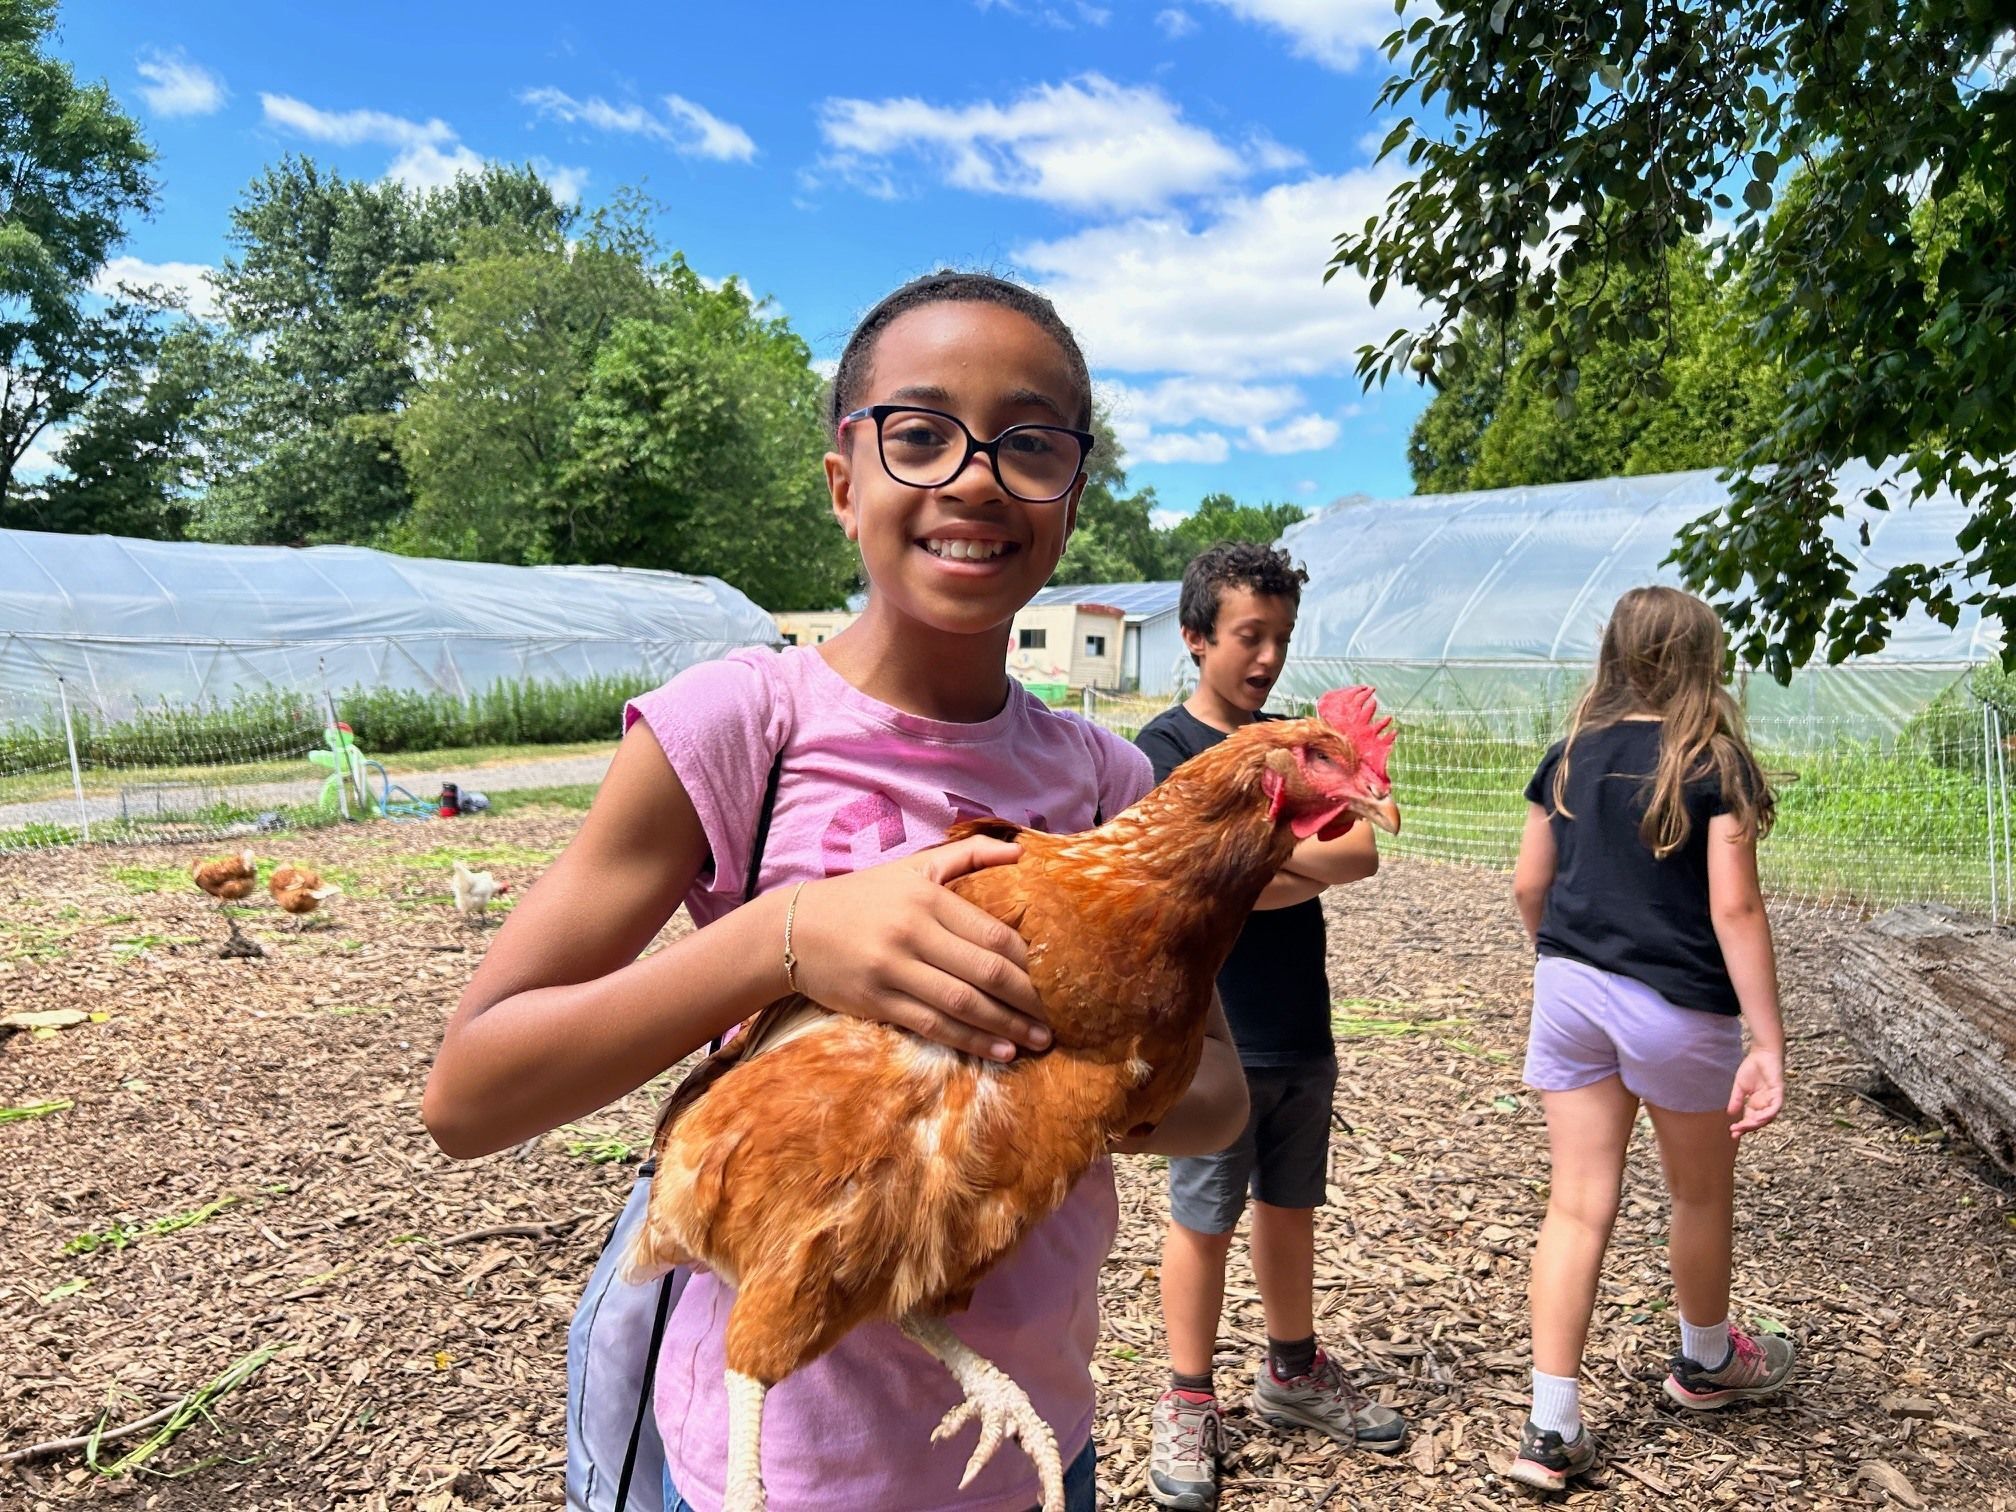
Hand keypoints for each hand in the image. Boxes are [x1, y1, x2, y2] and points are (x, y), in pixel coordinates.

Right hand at [789, 837, 1048, 1062]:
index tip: (1056, 978)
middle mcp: (912, 931)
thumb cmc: (862, 897)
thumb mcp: (912, 867)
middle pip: (985, 970)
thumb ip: (968, 856)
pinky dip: (970, 1041)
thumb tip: (1022, 852)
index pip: (992, 933)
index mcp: (926, 897)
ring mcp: (893, 969)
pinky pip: (933, 1025)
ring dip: (1006, 1026)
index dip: (1029, 961)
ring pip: (963, 1003)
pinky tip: (999, 1051)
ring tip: (1038, 1041)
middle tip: (1057, 1018)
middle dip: (1028, 998)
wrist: (793, 929)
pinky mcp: (877, 1001)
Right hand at [1727, 1048, 1783, 1136]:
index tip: (1732, 1133)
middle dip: (1747, 1127)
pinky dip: (1767, 1114)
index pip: (1749, 1119)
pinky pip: (1775, 1107)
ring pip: (1767, 1118)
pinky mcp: (1778, 1094)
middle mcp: (1765, 1105)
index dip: (1742, 1127)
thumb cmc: (1752, 1068)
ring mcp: (1772, 1100)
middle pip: (1758, 1122)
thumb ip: (1736, 1100)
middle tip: (1736, 1131)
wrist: (1761, 1055)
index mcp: (1756, 1104)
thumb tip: (1730, 1114)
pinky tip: (1758, 1118)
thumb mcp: (1739, 1087)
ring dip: (1756, 1123)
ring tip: (1745, 1126)